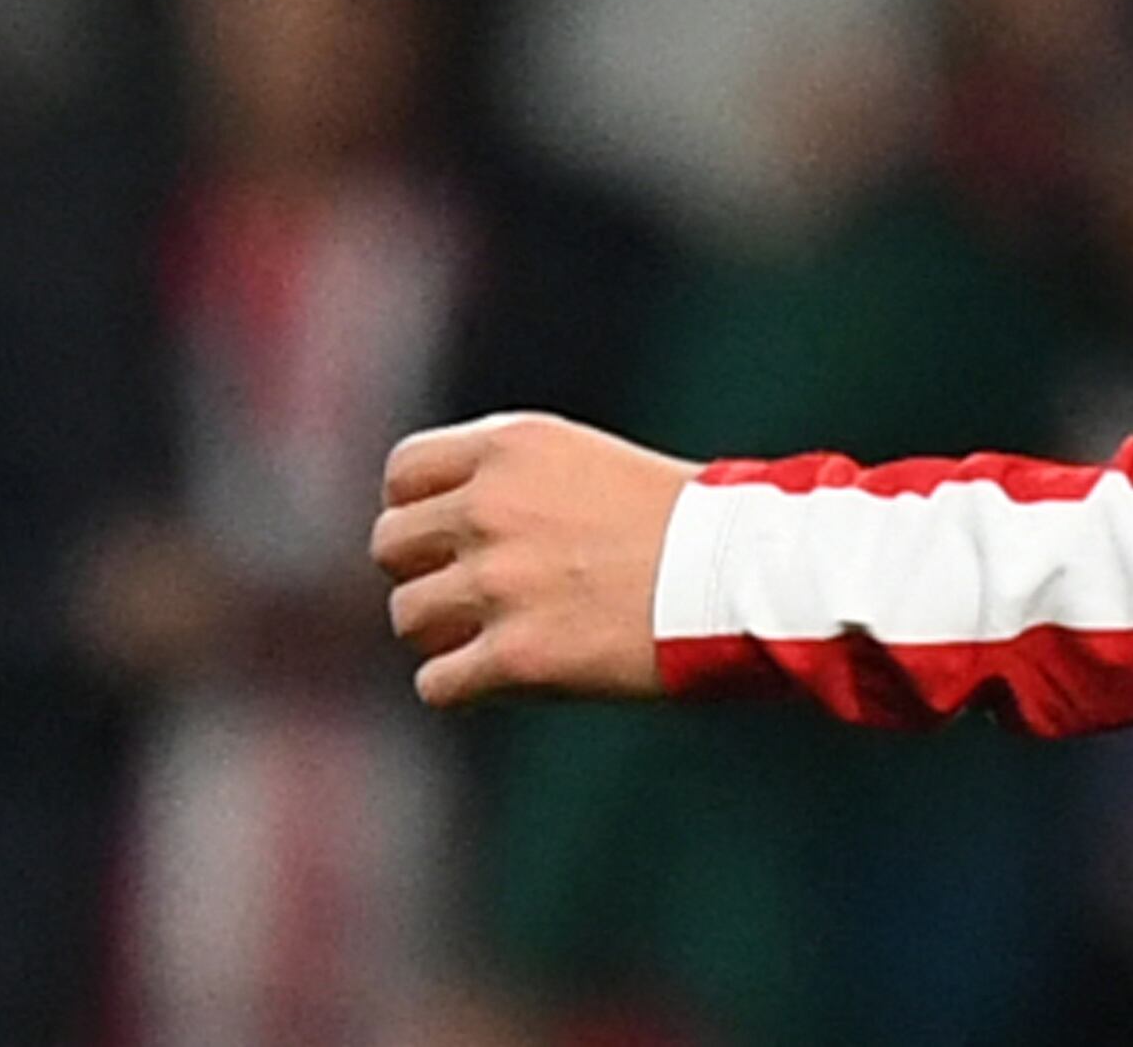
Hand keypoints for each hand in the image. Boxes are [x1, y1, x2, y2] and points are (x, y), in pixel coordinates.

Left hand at [372, 413, 692, 709]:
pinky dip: (463, 684)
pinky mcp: (515, 656)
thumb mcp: (585, 462)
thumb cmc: (684, 519)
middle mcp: (491, 507)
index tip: (446, 534)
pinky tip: (506, 675)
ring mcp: (498, 583)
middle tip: (472, 590)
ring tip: (494, 633)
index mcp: (510, 447)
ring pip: (406, 617)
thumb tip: (441, 528)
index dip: (416, 508)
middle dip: (424, 570)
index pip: (402, 474)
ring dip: (442, 631)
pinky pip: (436, 683)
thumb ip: (509, 483)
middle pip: (389, 545)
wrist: (743, 571)